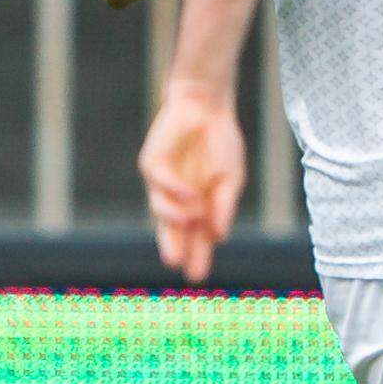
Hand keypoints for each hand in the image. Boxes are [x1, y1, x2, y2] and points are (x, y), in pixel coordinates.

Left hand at [140, 77, 244, 283]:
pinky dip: (175, 190)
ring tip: (190, 222)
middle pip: (173, 230)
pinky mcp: (152, 163)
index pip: (195, 237)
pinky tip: (191, 197)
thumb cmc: (220, 143)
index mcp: (198, 206)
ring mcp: (162, 182)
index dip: (196, 255)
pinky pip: (161, 181)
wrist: (207, 107)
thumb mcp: (230, 179)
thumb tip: (219, 236)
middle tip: (182, 267)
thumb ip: (223, 206)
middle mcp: (177, 199)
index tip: (198, 276)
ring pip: (161, 207)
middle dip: (177, 247)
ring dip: (175, 216)